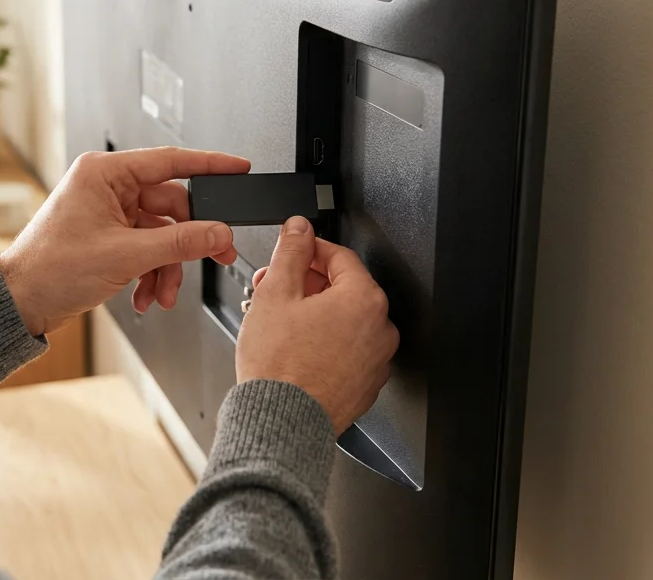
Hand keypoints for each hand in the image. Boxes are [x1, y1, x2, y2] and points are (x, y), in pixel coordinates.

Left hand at [0, 147, 250, 336]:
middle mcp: (106, 187)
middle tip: (215, 256)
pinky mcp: (108, 235)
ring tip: (163, 293)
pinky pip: (146, 247)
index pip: (170, 160)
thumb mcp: (125, 255)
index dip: (210, 165)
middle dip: (187, 242)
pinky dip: (151, 273)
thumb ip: (179, 242)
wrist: (21, 302)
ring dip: (167, 266)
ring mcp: (107, 212)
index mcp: (104, 173)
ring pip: (161, 233)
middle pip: (171, 205)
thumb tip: (217, 232)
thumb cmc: (49, 269)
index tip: (238, 167)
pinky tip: (145, 294)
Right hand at [237, 217, 399, 436]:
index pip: (339, 256)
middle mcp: (379, 328)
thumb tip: (299, 229)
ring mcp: (376, 360)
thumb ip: (292, 252)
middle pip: (343, 289)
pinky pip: (346, 350)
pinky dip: (324, 342)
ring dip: (313, 313)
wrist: (281, 424)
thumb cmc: (279, 368)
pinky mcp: (365, 385)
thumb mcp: (276, 294)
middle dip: (305, 284)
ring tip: (278, 322)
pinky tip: (294, 348)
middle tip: (273, 288)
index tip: (291, 251)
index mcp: (364, 300)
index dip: (308, 249)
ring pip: (343, 321)